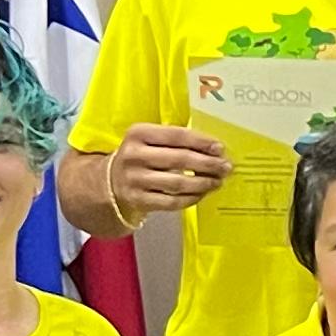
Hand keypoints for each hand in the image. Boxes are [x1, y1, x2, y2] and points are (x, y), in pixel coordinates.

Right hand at [100, 121, 230, 216]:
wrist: (110, 181)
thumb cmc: (140, 156)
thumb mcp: (150, 140)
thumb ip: (176, 141)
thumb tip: (214, 149)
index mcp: (138, 133)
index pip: (176, 136)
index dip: (201, 142)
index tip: (220, 148)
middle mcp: (134, 155)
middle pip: (180, 160)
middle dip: (208, 164)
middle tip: (226, 167)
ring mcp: (135, 179)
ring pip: (178, 183)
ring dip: (203, 183)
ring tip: (218, 181)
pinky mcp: (139, 200)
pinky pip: (173, 202)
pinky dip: (192, 198)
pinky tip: (202, 193)